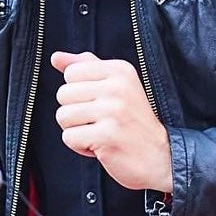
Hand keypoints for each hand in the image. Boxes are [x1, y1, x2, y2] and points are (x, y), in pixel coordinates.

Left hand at [51, 50, 172, 192]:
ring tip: (100, 132)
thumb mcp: (116, 85)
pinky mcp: (106, 136)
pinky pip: (69, 137)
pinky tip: (100, 146)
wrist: (160, 157)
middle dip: (75, 112)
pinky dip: (80, 146)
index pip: (71, 72)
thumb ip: (85, 67)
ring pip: (63, 116)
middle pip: (63, 94)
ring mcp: (112, 111)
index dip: (79, 92)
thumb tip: (56, 57)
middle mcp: (117, 87)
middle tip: (100, 121)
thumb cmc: (133, 121)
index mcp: (120, 70)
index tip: (100, 103)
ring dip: (76, 130)